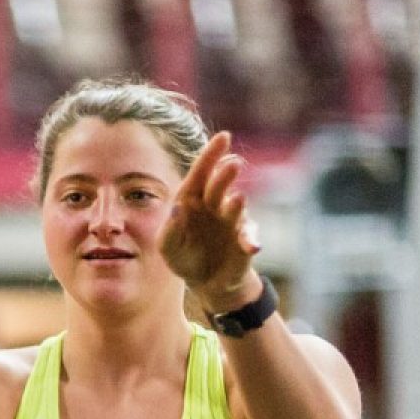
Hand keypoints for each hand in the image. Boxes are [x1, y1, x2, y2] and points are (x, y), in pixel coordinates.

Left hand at [158, 133, 261, 311]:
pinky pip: (250, 238)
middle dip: (225, 176)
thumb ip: (169, 230)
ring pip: (236, 209)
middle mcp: (215, 205)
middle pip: (219, 186)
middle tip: (232, 164)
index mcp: (192, 200)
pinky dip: (251, 240)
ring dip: (237, 205)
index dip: (211, 155)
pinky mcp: (245, 242)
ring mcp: (232, 222)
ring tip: (237, 199)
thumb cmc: (183, 257)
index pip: (200, 174)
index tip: (224, 136)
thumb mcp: (168, 247)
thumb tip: (177, 209)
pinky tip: (252, 246)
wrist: (205, 282)